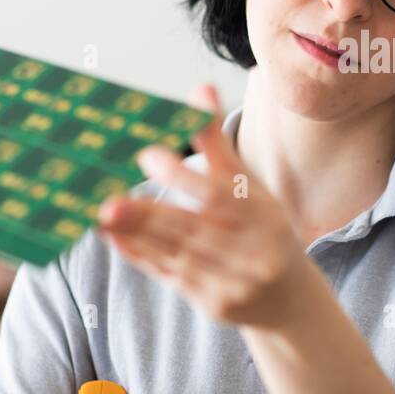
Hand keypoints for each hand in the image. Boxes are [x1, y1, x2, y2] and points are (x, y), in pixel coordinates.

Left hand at [97, 85, 313, 329]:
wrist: (291, 299)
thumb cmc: (265, 231)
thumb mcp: (252, 189)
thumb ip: (218, 145)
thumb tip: (199, 88)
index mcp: (264, 216)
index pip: (219, 195)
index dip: (183, 176)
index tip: (148, 156)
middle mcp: (253, 251)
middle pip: (194, 230)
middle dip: (150, 215)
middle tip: (110, 200)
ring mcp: (235, 282)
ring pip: (178, 255)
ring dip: (138, 235)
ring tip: (103, 215)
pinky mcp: (214, 304)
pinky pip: (172, 277)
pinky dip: (143, 257)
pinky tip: (117, 239)